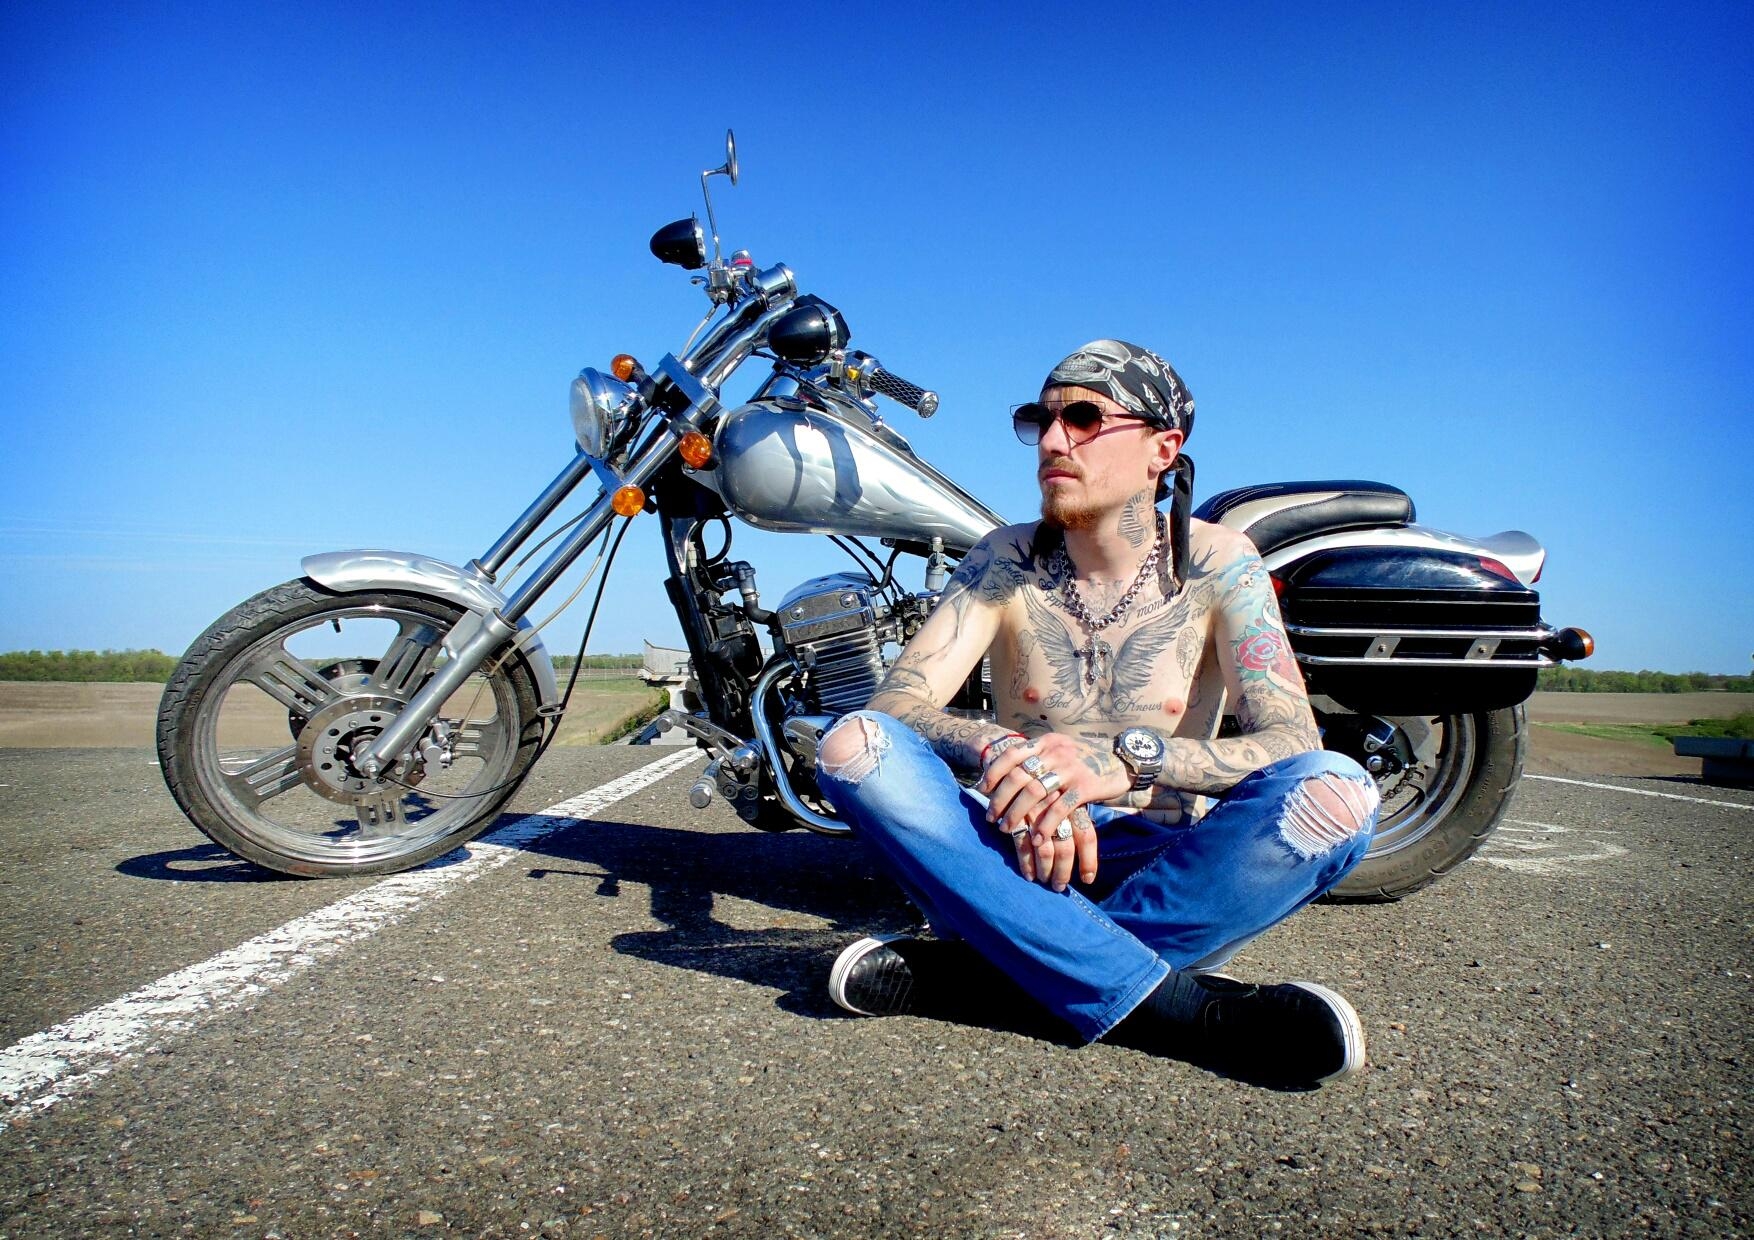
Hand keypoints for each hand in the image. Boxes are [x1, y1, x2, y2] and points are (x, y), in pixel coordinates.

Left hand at [981, 734, 1125, 890]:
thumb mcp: (1060, 750)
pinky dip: (1045, 825)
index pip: (1012, 754)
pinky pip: (1059, 808)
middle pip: (1019, 776)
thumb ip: (1039, 757)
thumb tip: (1009, 773)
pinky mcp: (1085, 786)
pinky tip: (1036, 839)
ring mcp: (1071, 768)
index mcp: (1046, 742)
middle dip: (1000, 799)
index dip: (994, 772)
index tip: (982, 790)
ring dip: (1017, 814)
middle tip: (990, 817)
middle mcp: (1055, 752)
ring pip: (1034, 792)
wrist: (1122, 760)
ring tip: (1006, 829)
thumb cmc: (1086, 760)